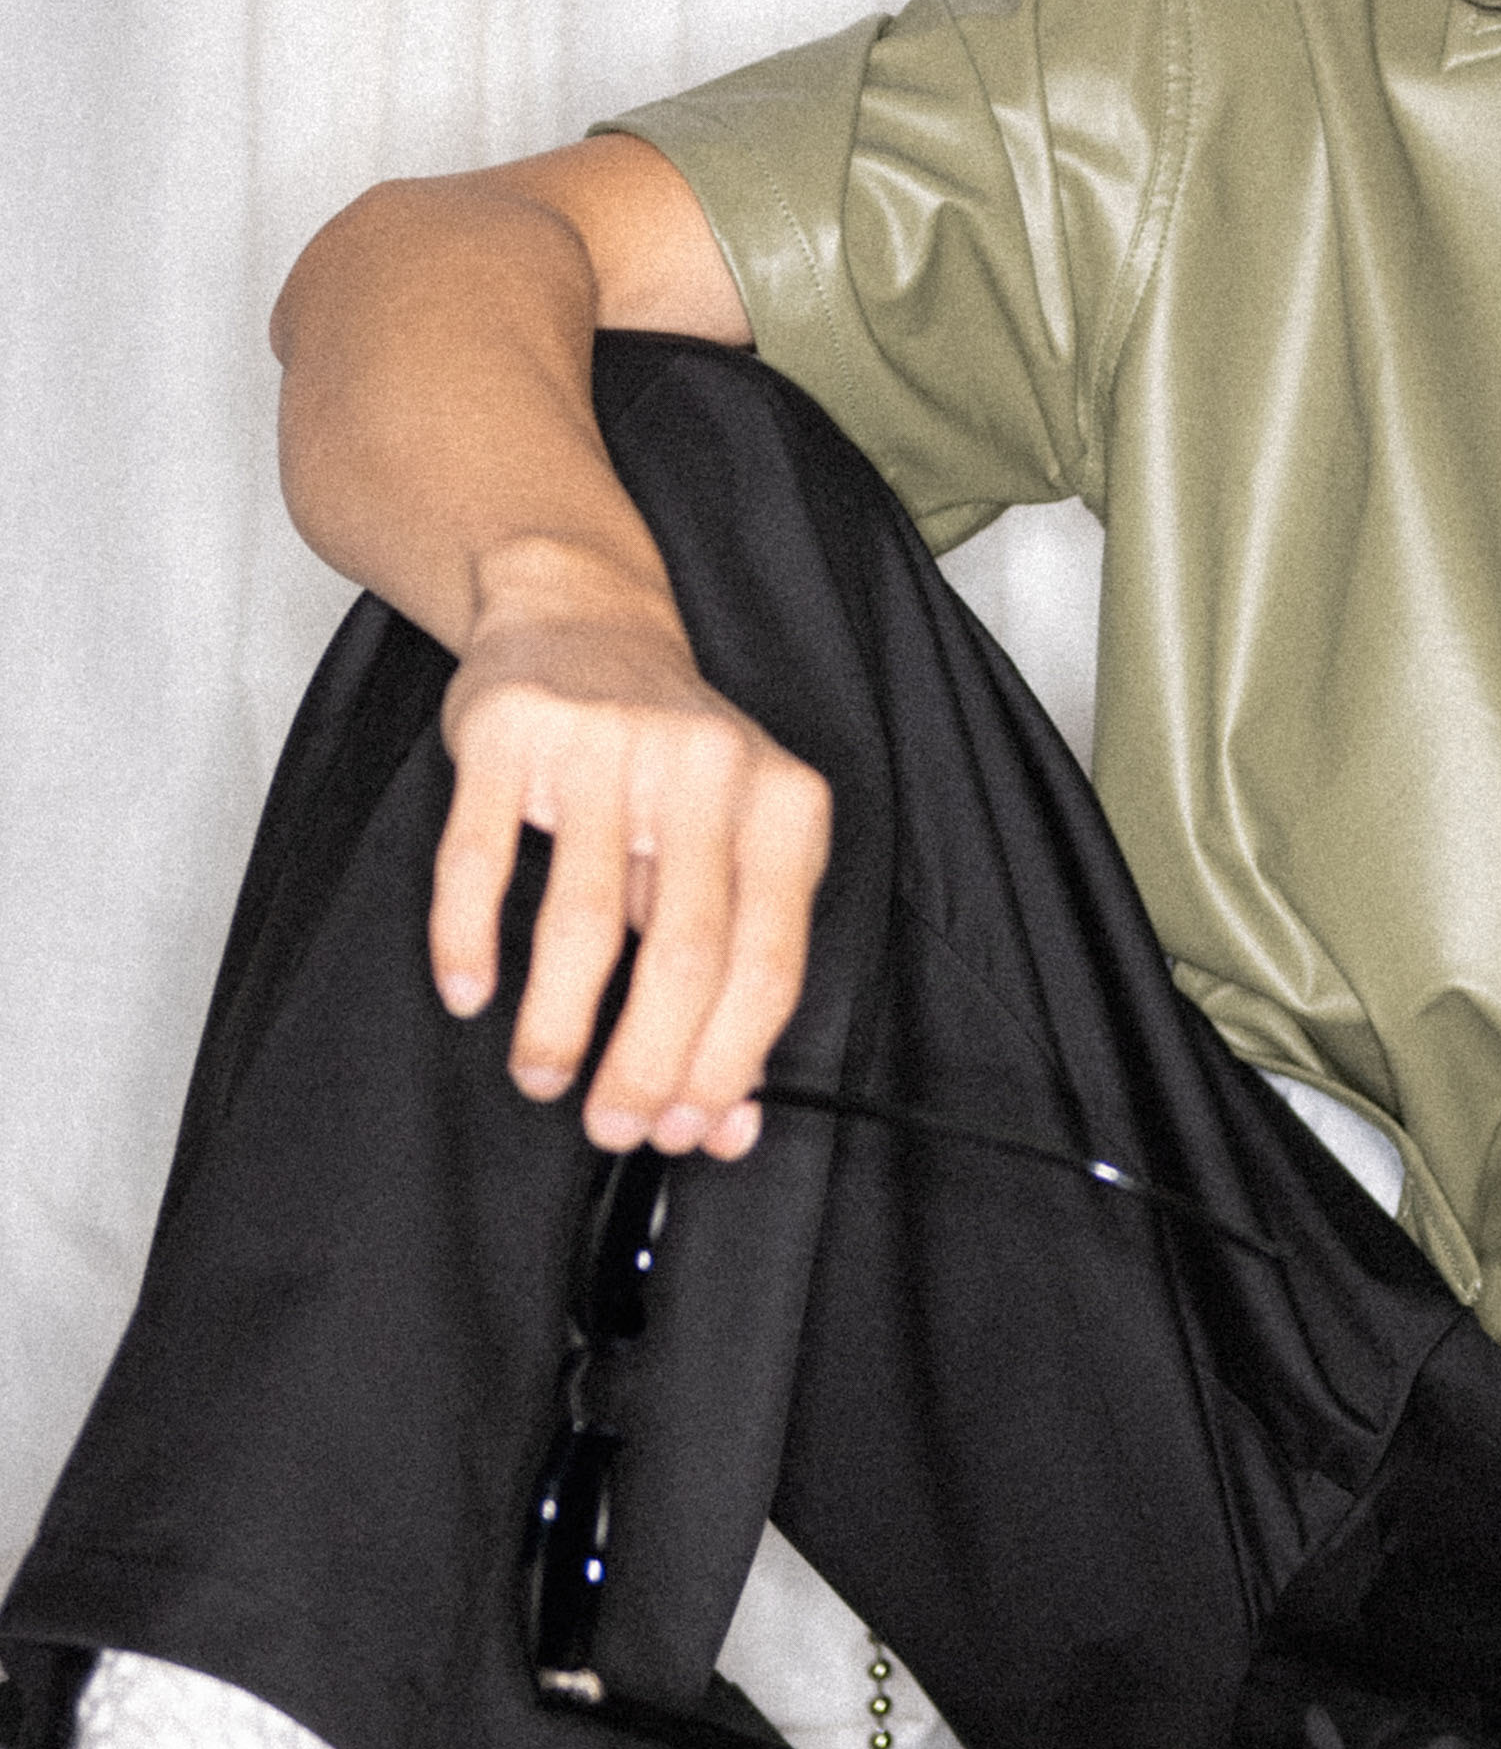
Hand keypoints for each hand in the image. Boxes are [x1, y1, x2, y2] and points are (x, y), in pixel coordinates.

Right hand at [430, 553, 830, 1159]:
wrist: (580, 619)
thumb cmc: (664, 762)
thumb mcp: (728, 848)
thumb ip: (732, 975)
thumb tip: (724, 1120)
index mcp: (783, 803)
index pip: (769, 961)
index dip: (727, 1062)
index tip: (688, 1129)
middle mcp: (706, 766)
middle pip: (684, 953)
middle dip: (646, 1065)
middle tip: (613, 1127)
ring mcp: (606, 745)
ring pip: (583, 919)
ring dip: (557, 1023)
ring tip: (542, 1076)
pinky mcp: (510, 733)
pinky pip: (479, 860)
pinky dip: (468, 942)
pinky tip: (469, 992)